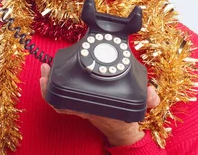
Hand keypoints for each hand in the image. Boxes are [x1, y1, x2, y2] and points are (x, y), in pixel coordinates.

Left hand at [39, 63, 159, 146]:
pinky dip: (54, 88)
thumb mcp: (138, 105)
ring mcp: (79, 104)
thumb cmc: (125, 117)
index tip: (48, 75)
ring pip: (57, 96)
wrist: (122, 130)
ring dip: (49, 82)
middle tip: (45, 67)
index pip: (68, 103)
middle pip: (58, 96)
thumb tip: (152, 94)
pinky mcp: (79, 101)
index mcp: (93, 106)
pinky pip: (61, 98)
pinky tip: (52, 74)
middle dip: (49, 81)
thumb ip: (148, 98)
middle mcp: (82, 106)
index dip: (53, 91)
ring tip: (45, 68)